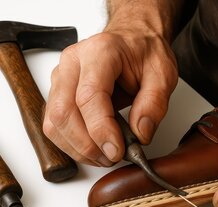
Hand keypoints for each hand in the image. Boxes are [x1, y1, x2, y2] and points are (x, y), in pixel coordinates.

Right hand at [43, 24, 177, 166]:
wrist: (132, 38)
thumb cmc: (144, 52)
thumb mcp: (163, 74)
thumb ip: (154, 104)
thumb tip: (140, 134)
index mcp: (100, 53)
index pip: (89, 96)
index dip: (101, 129)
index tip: (118, 150)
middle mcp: (72, 63)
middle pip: (63, 112)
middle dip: (87, 145)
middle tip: (114, 156)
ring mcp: (60, 78)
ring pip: (54, 123)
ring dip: (78, 149)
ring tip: (106, 156)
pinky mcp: (57, 94)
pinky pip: (54, 126)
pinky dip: (72, 145)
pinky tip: (94, 149)